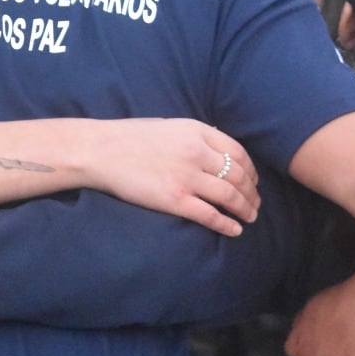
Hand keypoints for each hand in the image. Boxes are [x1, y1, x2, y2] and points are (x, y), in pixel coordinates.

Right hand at [94, 119, 259, 235]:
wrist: (99, 151)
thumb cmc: (129, 137)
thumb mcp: (169, 125)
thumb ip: (195, 136)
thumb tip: (217, 146)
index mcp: (197, 131)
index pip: (238, 152)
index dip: (251, 170)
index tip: (253, 181)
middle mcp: (197, 153)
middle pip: (239, 176)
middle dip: (251, 193)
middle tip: (255, 204)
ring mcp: (186, 177)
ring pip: (230, 196)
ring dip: (245, 209)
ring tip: (250, 217)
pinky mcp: (174, 200)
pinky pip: (210, 215)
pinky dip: (227, 225)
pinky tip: (235, 230)